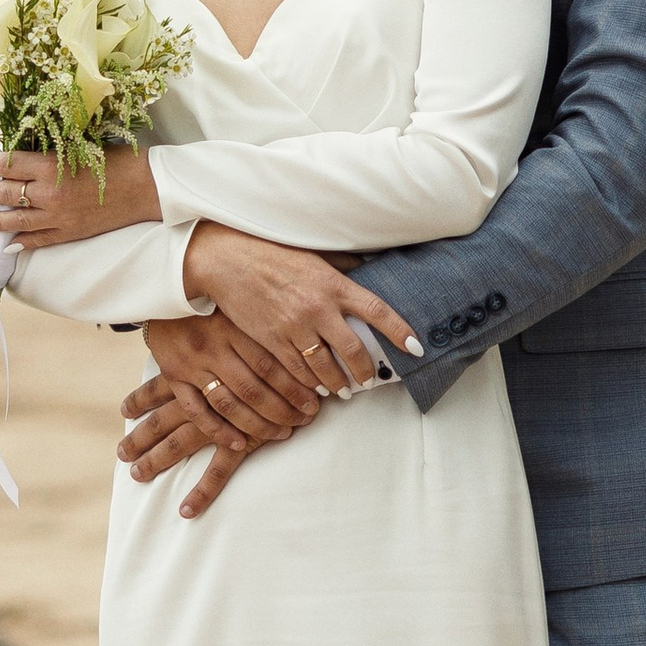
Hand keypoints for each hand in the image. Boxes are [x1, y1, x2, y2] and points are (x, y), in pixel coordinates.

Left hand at [0, 146, 159, 244]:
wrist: (146, 187)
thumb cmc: (116, 160)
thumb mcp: (80, 146)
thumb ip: (52, 152)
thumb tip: (25, 156)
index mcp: (51, 166)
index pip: (8, 165)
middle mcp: (49, 193)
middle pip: (6, 193)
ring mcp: (58, 217)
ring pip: (15, 221)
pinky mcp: (69, 233)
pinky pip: (37, 240)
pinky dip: (20, 243)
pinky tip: (8, 244)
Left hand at [117, 312, 335, 522]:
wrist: (302, 342)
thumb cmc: (269, 326)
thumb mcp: (235, 323)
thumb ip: (219, 332)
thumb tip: (203, 329)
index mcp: (197, 364)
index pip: (160, 386)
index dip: (140, 400)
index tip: (123, 411)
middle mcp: (201, 391)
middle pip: (162, 419)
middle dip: (139, 438)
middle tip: (121, 453)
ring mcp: (221, 417)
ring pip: (180, 443)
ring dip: (157, 460)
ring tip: (137, 476)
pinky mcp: (244, 436)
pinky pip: (220, 469)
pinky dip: (202, 490)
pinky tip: (186, 509)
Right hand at [140, 310, 318, 446]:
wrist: (167, 293)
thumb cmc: (216, 303)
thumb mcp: (243, 305)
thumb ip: (270, 327)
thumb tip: (314, 350)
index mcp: (234, 327)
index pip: (271, 366)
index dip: (296, 388)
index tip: (316, 400)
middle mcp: (213, 346)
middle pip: (253, 389)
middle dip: (284, 410)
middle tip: (306, 419)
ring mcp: (192, 363)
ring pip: (228, 404)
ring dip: (257, 425)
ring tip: (283, 433)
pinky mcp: (174, 375)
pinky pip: (196, 411)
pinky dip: (218, 431)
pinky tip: (238, 444)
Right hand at [181, 224, 421, 395]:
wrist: (229, 261)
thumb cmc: (273, 254)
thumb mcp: (315, 256)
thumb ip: (343, 267)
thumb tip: (370, 270)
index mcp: (334, 285)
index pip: (377, 311)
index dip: (400, 332)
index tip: (416, 347)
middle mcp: (318, 308)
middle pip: (354, 351)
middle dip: (365, 372)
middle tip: (368, 381)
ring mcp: (294, 327)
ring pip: (325, 368)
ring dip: (337, 384)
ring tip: (341, 390)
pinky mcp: (272, 341)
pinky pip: (297, 371)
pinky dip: (308, 383)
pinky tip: (312, 387)